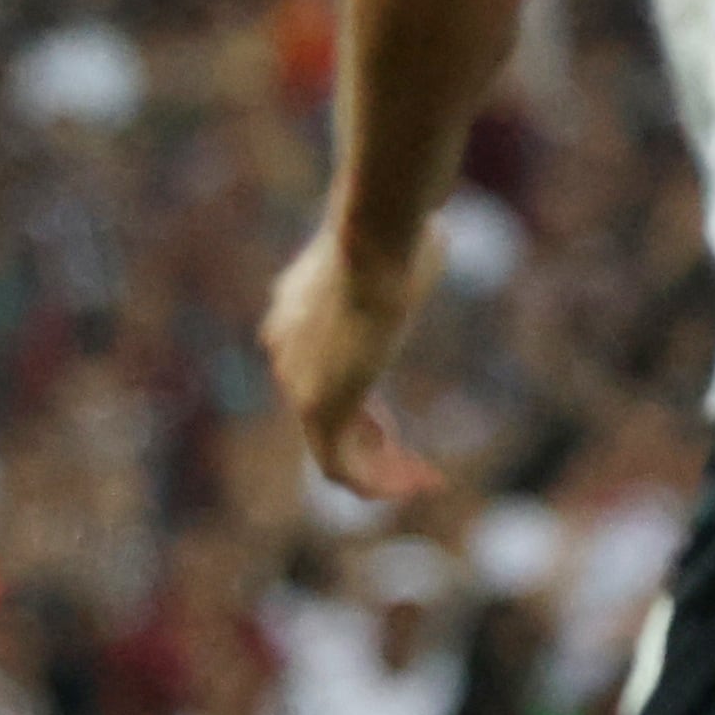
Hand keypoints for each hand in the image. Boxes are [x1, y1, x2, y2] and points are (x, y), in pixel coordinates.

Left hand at [262, 221, 441, 499]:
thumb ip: (404, 251)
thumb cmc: (397, 234)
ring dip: (378, 470)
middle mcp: (284, 350)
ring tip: (422, 480)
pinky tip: (417, 484)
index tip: (390, 423)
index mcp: (293, 311)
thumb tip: (430, 231)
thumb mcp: (398, 239)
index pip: (318, 372)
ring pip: (331, 447)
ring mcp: (296, 380)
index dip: (358, 403)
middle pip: (321, 413)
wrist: (373, 244)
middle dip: (369, 440)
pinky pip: (340, 466)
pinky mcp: (318, 405)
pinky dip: (377, 482)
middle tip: (409, 460)